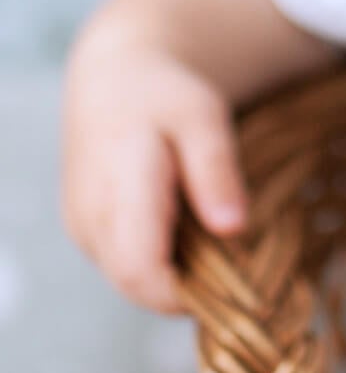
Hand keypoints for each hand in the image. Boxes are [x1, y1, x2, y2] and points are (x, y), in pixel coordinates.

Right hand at [61, 28, 247, 313]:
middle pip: (136, 284)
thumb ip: (215, 170)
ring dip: (173, 273)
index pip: (140, 272)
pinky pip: (122, 263)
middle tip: (238, 263)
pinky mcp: (84, 230)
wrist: (114, 78)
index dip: (183, 293)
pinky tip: (189, 227)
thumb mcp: (204, 117)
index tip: (234, 285)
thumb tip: (233, 229)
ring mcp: (81, 227)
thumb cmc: (167, 94)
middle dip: (186, 287)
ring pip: (129, 279)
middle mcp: (90, 217)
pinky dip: (158, 258)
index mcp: (119, 188)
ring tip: (215, 235)